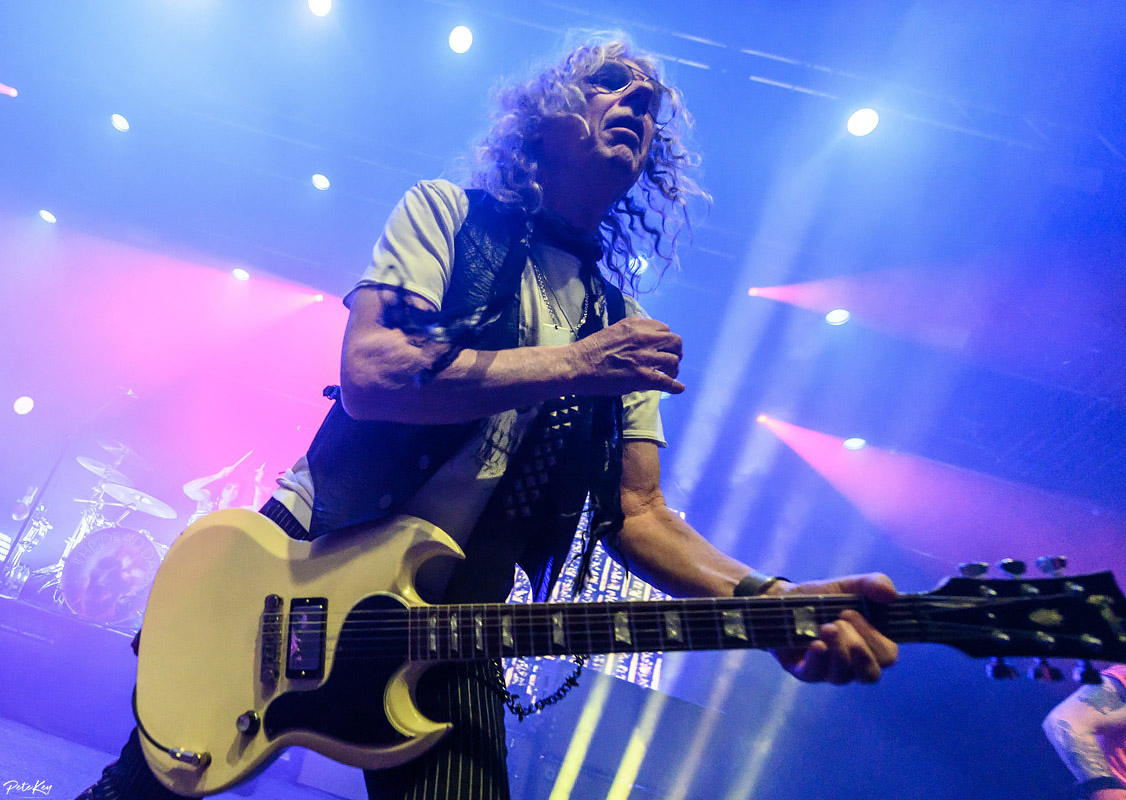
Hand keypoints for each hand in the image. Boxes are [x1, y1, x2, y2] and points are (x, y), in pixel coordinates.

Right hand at [570, 317, 684, 395]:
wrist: (578, 365)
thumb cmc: (591, 349)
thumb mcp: (615, 331)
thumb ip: (632, 333)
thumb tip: (644, 341)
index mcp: (637, 326)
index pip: (664, 329)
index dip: (665, 340)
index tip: (662, 347)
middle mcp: (645, 338)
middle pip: (675, 342)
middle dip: (675, 351)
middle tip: (670, 360)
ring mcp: (645, 358)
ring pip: (673, 361)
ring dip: (674, 369)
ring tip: (669, 375)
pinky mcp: (643, 377)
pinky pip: (667, 381)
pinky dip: (675, 386)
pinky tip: (678, 388)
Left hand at [770, 573, 898, 683]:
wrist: (784, 598)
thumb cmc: (824, 597)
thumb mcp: (849, 585)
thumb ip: (873, 584)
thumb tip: (891, 594)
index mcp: (870, 644)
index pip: (887, 657)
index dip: (876, 640)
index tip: (854, 613)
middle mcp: (853, 662)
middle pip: (870, 673)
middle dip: (857, 647)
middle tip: (839, 620)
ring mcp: (829, 670)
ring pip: (843, 676)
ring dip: (837, 650)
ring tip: (825, 627)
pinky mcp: (805, 671)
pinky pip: (815, 675)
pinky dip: (817, 659)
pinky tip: (814, 643)